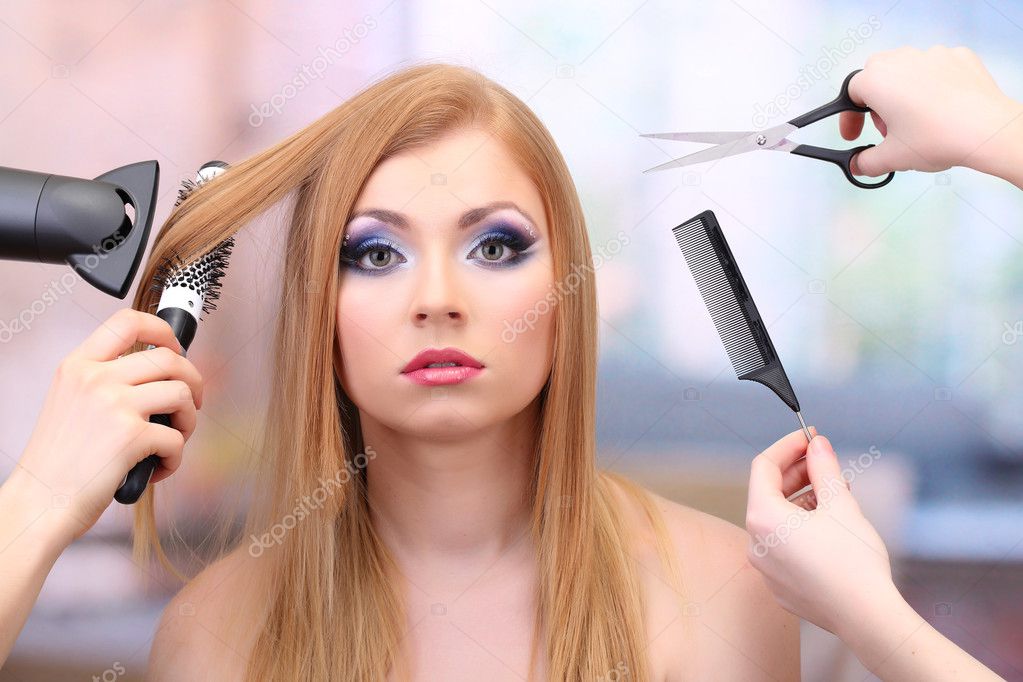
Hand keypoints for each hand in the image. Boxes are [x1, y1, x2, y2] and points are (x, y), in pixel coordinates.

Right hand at [11, 308, 202, 548]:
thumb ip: (105, 380)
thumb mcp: (70, 401)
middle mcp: (96, 378)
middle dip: (192, 382)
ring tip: (173, 439)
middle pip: (170, 359)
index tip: (175, 348)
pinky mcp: (132, 436)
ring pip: (182, 393)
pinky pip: (176, 438)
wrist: (39, 502)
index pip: (127, 321)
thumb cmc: (58, 461)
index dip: (163, 330)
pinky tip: (157, 467)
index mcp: (79, 365)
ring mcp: (114, 404)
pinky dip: (175, 457)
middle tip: (189, 404)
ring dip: (189, 420)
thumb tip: (156, 373)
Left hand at [745, 428, 897, 639]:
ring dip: (801, 500)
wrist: (867, 617)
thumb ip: (824, 468)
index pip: (764, 467)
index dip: (787, 446)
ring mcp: (765, 567)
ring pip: (777, 520)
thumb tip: (817, 444)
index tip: (810, 437)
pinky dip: (801, 528)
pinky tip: (829, 524)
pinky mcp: (780, 584)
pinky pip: (783, 545)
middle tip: (825, 461)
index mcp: (762, 518)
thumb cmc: (853, 560)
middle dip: (796, 472)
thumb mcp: (840, 503)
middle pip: (768, 493)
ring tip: (835, 492)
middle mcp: (755, 543)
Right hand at [841, 45, 1022, 177]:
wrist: (986, 130)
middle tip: (887, 128)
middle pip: (877, 74)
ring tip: (916, 119)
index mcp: (877, 80)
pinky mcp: (959, 57)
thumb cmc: (935, 139)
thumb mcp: (892, 158)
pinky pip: (937, 68)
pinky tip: (941, 106)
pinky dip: (933, 84)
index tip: (854, 136)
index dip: (850, 118)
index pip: (851, 93)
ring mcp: (932, 55)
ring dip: (903, 92)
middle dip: (876, 101)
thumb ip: (866, 162)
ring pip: (907, 70)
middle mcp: (901, 60)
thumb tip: (857, 165)